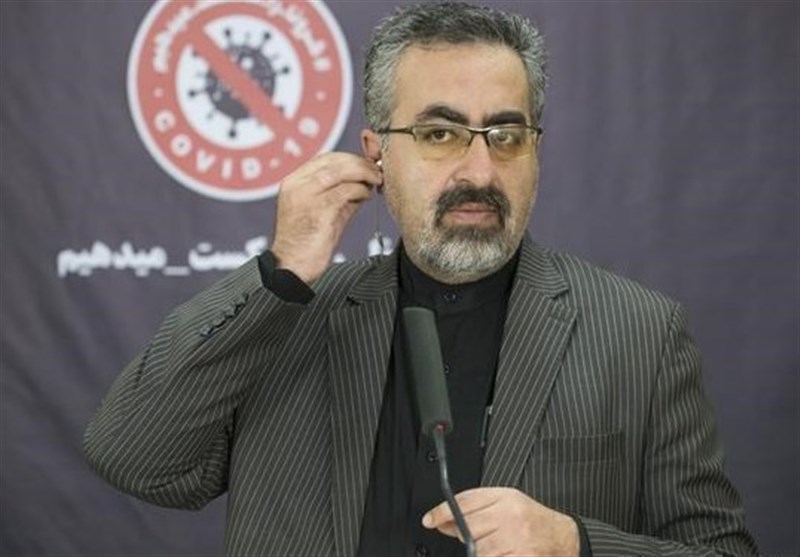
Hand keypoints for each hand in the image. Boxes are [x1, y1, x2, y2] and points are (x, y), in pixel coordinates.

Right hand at [271, 152, 381, 283]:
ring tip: (376, 181)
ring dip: (363, 173)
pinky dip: (360, 190)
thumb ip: (340, 194)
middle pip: (334, 161)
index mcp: (294, 182)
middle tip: (377, 171)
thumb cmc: (307, 244)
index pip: (325, 158)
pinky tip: (366, 196)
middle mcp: (296, 185)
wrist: (292, 267)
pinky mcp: (317, 211)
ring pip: (340, 172)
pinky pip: (344, 191)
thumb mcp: (323, 211)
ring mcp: (305, 196)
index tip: (367, 164)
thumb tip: (364, 182)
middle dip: (360, 163)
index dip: (350, 158)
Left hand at [422, 487, 578, 556]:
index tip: (430, 520)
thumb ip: (476, 507)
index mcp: (506, 498)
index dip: (443, 511)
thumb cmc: (530, 519)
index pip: (465, 502)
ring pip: (477, 550)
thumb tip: (444, 520)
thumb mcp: (506, 501)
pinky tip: (498, 552)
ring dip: (477, 551)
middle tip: (463, 534)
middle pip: (468, 527)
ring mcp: (516, 540)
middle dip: (460, 533)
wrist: (562, 537)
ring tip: (492, 546)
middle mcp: (510, 518)